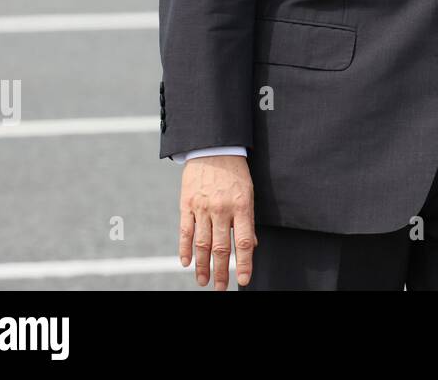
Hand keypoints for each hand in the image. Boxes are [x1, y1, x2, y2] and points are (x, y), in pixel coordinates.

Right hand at [179, 155, 255, 289]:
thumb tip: (252, 244)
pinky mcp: (187, 204)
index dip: (243, 263)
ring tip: (203, 281)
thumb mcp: (249, 193)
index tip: (243, 280)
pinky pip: (185, 231)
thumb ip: (248, 220)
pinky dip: (185, 249)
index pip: (243, 241)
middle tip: (221, 288)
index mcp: (241, 206)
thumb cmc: (235, 172)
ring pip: (201, 244)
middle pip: (220, 248)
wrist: (213, 148)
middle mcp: (222, 209)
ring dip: (202, 266)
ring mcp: (202, 207)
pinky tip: (186, 263)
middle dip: (221, 272)